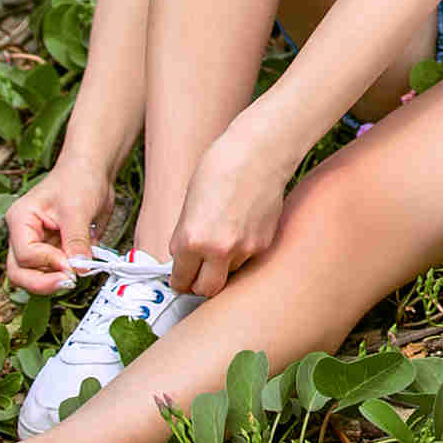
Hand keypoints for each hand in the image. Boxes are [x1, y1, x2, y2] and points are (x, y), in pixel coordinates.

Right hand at [5, 149, 114, 296]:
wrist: (92, 170)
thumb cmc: (79, 179)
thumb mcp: (78, 209)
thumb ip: (77, 241)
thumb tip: (80, 268)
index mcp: (20, 219)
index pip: (25, 254)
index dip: (48, 263)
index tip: (71, 265)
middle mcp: (23, 235)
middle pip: (19, 272)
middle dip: (42, 282)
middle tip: (69, 281)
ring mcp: (36, 245)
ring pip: (33, 277)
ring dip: (53, 281)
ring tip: (76, 274)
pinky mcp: (51, 251)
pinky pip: (51, 272)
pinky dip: (64, 274)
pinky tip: (80, 267)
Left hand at [166, 117, 289, 298]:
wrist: (259, 152)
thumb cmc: (220, 166)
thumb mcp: (189, 203)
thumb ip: (186, 236)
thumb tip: (185, 258)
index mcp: (192, 239)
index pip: (180, 280)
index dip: (178, 279)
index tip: (180, 276)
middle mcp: (219, 250)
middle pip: (206, 290)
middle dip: (199, 285)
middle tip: (197, 273)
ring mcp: (245, 249)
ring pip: (229, 275)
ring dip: (222, 267)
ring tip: (222, 240)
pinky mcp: (264, 243)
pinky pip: (247, 259)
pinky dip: (240, 252)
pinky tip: (240, 228)